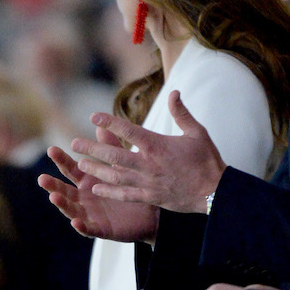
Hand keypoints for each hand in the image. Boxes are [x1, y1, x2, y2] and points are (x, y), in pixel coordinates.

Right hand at [40, 141, 158, 242]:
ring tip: (54, 196)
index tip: (52, 149)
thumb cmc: (133, 188)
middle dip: (52, 185)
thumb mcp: (121, 166)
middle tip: (42, 178)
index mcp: (87, 181)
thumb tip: (101, 128)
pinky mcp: (101, 229)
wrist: (151, 213)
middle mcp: (84, 198)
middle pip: (64, 190)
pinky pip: (89, 228)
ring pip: (71, 210)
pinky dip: (81, 226)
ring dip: (62, 204)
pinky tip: (76, 222)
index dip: (61, 160)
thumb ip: (111, 149)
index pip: (70, 169)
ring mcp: (90, 214)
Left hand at [68, 92, 225, 212]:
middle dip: (92, 149)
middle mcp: (149, 164)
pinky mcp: (150, 197)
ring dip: (96, 170)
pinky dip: (109, 191)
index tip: (94, 117)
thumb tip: (173, 92)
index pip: (128, 130)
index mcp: (158, 145)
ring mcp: (147, 182)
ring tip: (80, 164)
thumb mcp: (197, 132)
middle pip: (114, 155)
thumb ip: (181, 113)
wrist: (215, 192)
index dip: (109, 123)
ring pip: (115, 175)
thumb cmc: (207, 160)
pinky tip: (96, 188)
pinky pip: (125, 195)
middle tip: (74, 143)